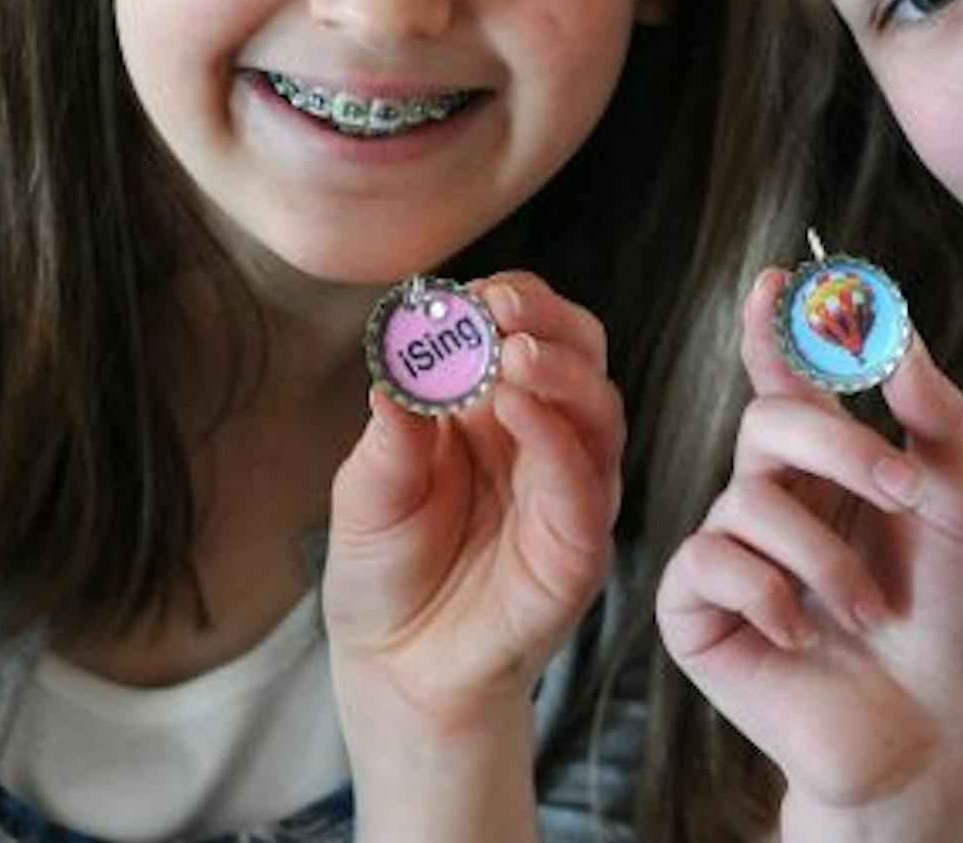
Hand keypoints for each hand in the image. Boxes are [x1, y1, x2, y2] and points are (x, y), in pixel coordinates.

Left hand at [323, 270, 623, 732]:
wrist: (396, 670)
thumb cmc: (386, 572)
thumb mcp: (365, 493)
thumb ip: (389, 437)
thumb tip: (397, 369)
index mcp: (496, 410)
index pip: (529, 331)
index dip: (510, 302)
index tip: (470, 293)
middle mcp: (545, 440)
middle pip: (580, 354)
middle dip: (547, 320)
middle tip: (501, 310)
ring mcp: (569, 491)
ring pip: (598, 409)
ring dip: (559, 371)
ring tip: (511, 355)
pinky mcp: (578, 547)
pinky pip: (584, 483)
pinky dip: (556, 437)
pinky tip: (518, 409)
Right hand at [657, 269, 962, 842]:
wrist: (926, 733)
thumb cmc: (947, 621)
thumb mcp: (960, 506)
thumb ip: (933, 415)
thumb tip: (900, 329)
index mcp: (830, 465)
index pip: (789, 378)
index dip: (777, 327)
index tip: (780, 279)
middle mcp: (771, 496)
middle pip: (769, 421)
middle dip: (839, 446)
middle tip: (905, 490)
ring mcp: (729, 551)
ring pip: (749, 499)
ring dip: (826, 557)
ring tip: (867, 614)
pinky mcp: (696, 609)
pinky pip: (709, 562)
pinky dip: (769, 595)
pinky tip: (802, 637)